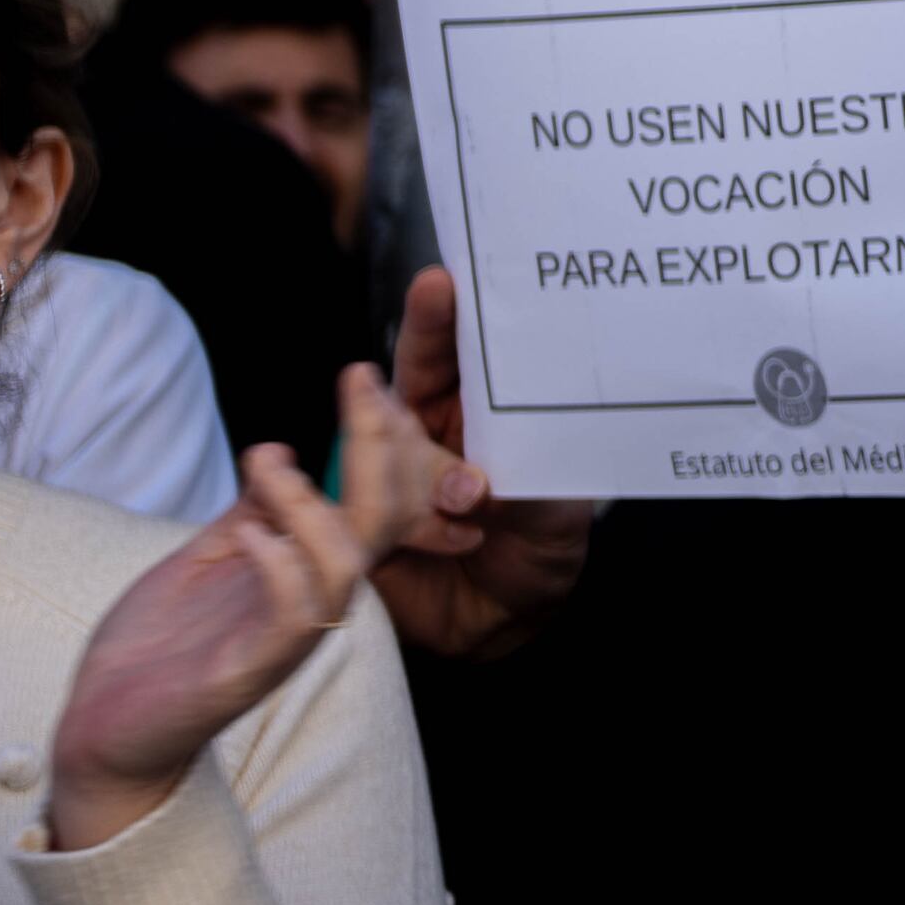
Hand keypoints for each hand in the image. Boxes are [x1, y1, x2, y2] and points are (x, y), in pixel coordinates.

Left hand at [49, 365, 441, 851]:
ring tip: (267, 464)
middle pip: (382, 521)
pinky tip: (248, 535)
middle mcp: (313, 601)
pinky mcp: (250, 670)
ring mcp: (286, 637)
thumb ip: (249, 513)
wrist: (102, 731)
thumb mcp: (202, 560)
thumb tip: (278, 448)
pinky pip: (292, 616)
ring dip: (314, 505)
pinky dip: (279, 566)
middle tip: (359, 389)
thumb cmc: (154, 649)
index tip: (361, 377)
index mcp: (306, 572)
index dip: (379, 438)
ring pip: (346, 565)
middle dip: (379, 450)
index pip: (375, 498)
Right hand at [370, 267, 592, 660]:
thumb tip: (465, 487)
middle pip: (407, 380)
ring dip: (415, 462)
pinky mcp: (355, 524)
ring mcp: (385, 474)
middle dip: (419, 343)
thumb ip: (517, 493)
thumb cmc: (535, 548)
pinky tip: (437, 534)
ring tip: (465, 501)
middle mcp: (425, 433)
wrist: (499, 623)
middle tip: (426, 306)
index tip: (442, 281)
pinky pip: (354, 511)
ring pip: (379, 445)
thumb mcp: (550, 515)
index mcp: (477, 413)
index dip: (446, 319)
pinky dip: (387, 521)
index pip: (457, 355)